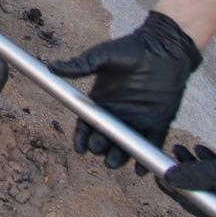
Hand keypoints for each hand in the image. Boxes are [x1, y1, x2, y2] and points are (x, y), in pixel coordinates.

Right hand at [47, 11, 200, 169]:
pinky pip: (150, 144)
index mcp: (103, 101)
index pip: (88, 125)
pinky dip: (145, 158)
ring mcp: (138, 120)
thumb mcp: (103, 56)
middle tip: (99, 149)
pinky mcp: (158, 123)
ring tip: (114, 161)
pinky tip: (140, 169)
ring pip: (125, 145)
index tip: (80, 148)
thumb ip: (80, 65)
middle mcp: (118, 114)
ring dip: (119, 156)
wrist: (164, 47)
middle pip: (105, 138)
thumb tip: (52, 66)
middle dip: (100, 147)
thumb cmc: (132, 49)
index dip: (82, 138)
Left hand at [161, 129, 215, 216]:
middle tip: (165, 157)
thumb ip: (199, 175)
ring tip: (181, 148)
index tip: (154, 173)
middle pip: (200, 195)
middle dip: (181, 175)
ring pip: (212, 184)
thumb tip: (168, 177)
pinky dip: (212, 165)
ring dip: (195, 167)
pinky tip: (202, 149)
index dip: (171, 188)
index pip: (192, 205)